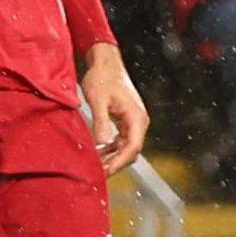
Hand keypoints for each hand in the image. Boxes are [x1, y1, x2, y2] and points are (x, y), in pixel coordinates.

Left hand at [82, 43, 149, 176]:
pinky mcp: (126, 120)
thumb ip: (101, 122)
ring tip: (96, 166)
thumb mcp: (98, 100)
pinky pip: (122, 140)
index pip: (133, 147)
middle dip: (116, 164)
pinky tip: (98, 152)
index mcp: (136, 117)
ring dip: (113, 157)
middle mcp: (139, 121)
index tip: (105, 171)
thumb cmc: (102, 78)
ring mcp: (134, 121)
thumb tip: (101, 143)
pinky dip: (111, 148)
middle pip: (132, 151)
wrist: (105, 62)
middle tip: (98, 173)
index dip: (119, 162)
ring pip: (127, 147)